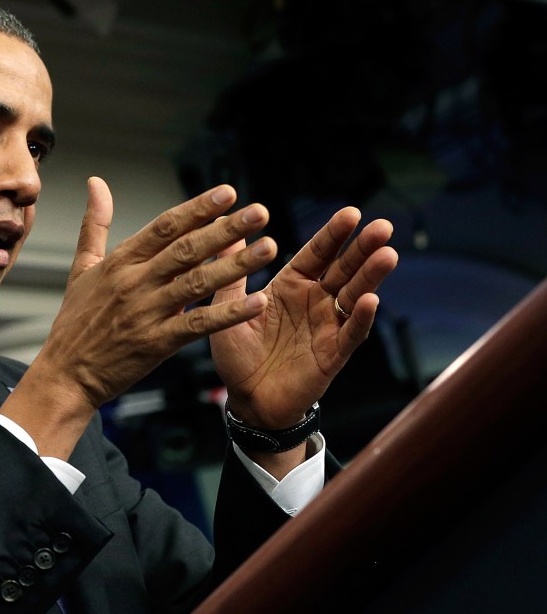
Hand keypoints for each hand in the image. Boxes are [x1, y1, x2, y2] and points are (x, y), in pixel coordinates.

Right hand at [2, 177, 277, 458]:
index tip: (228, 193)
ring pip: (197, 282)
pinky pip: (198, 325)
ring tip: (268, 248)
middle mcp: (134, 283)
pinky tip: (257, 302)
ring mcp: (145, 313)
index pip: (164, 227)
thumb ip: (95, 224)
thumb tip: (96, 182)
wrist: (65, 374)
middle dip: (226, 229)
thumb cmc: (75, 322)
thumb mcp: (81, 268)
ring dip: (236, 265)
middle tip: (260, 212)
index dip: (198, 209)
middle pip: (186, 249)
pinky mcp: (155, 343)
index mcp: (119, 262)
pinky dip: (228, 313)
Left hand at [209, 206, 398, 430]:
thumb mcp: (227, 307)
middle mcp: (314, 302)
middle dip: (362, 248)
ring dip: (370, 277)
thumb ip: (232, 271)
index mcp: (291, 286)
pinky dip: (360, 318)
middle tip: (382, 226)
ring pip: (354, 297)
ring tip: (387, 255)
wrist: (245, 399)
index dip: (333, 235)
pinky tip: (370, 301)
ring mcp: (327, 327)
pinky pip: (350, 334)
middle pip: (343, 270)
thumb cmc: (237, 355)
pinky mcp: (332, 354)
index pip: (317, 254)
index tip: (351, 213)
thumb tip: (226, 229)